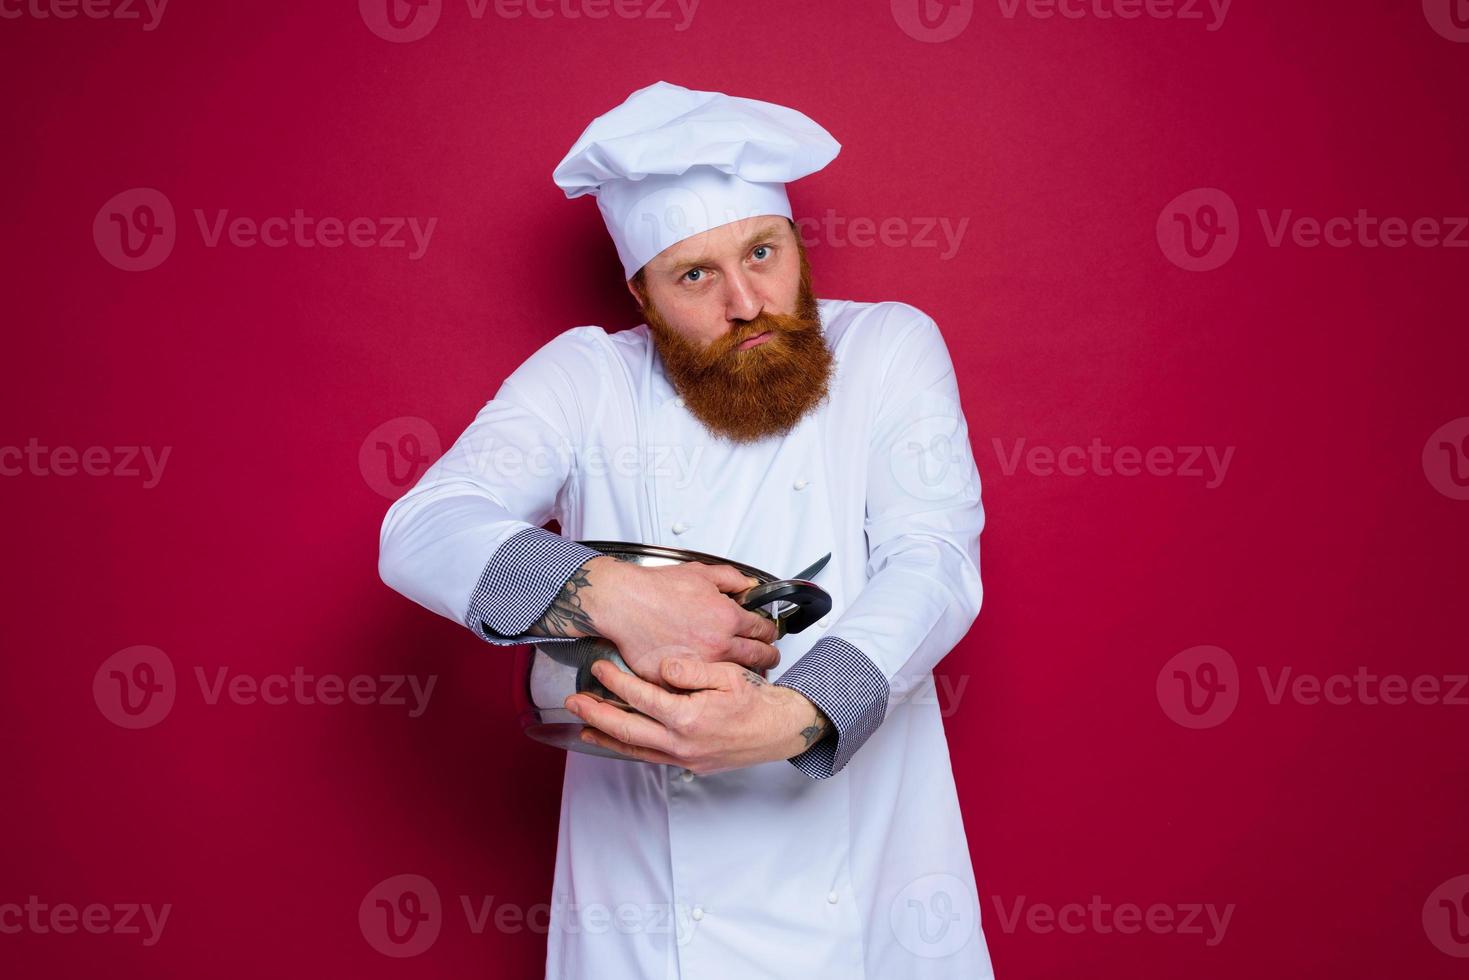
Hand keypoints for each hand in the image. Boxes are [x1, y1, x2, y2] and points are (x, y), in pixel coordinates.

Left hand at [564, 652, 832, 773]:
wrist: (782, 729)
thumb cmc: (758, 701)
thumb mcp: (728, 674)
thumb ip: (691, 670)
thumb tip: (662, 668)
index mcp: (690, 717)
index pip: (642, 698)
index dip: (616, 682)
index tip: (599, 668)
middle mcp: (683, 743)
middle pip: (628, 729)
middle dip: (597, 715)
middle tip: (574, 702)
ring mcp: (685, 758)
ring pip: (636, 749)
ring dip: (607, 738)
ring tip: (583, 726)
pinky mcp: (691, 765)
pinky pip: (652, 757)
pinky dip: (630, 749)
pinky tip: (618, 742)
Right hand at [580, 560, 781, 681]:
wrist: (624, 602)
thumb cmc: (656, 588)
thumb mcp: (702, 573)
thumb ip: (732, 579)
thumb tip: (750, 586)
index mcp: (728, 619)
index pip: (763, 631)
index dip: (769, 632)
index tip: (768, 634)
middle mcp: (718, 645)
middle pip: (757, 657)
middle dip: (768, 657)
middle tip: (769, 657)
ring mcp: (699, 665)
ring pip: (733, 675)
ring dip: (742, 673)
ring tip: (743, 671)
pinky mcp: (677, 679)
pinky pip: (698, 685)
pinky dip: (705, 683)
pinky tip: (708, 680)